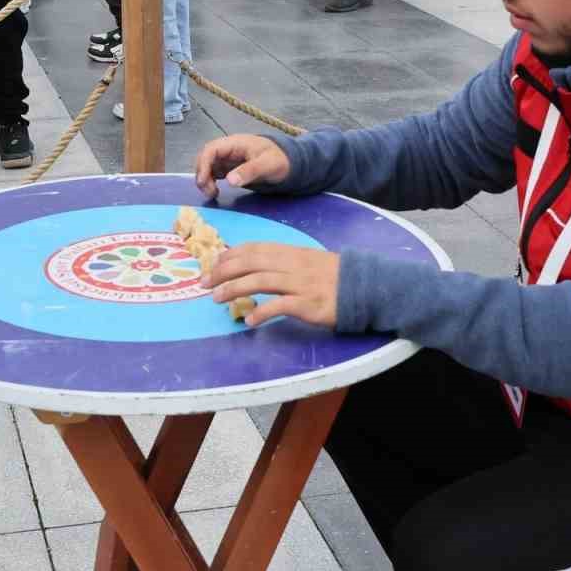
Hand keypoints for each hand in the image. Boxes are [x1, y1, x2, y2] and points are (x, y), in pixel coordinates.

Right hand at [193, 133, 289, 197]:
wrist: (288, 162)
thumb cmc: (278, 160)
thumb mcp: (267, 165)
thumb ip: (249, 171)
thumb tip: (230, 181)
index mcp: (235, 143)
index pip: (211, 149)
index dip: (204, 164)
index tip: (203, 181)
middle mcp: (228, 149)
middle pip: (205, 158)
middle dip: (202, 174)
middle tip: (209, 192)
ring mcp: (228, 158)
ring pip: (208, 166)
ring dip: (205, 179)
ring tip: (212, 194)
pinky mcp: (229, 167)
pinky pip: (214, 173)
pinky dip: (210, 182)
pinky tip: (215, 192)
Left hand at [204, 244, 339, 328]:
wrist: (366, 287)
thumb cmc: (334, 277)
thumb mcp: (308, 261)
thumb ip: (284, 262)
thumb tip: (256, 267)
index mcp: (291, 253)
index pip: (254, 249)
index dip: (230, 255)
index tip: (213, 263)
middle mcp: (293, 265)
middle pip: (251, 263)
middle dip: (223, 271)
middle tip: (204, 283)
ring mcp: (300, 284)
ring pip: (260, 281)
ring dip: (234, 289)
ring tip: (216, 298)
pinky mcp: (308, 304)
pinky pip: (280, 306)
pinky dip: (262, 312)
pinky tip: (249, 321)